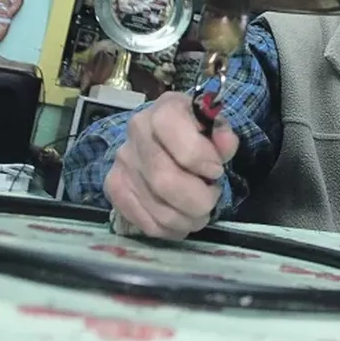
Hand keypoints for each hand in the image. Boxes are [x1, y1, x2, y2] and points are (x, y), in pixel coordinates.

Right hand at [103, 92, 238, 239]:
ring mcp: (122, 162)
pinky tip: (182, 220)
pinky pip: (145, 223)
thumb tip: (225, 143)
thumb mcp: (214, 127)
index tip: (216, 170)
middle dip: (200, 199)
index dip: (204, 163)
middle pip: (166, 181)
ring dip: (189, 219)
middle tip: (212, 197)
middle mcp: (137, 133)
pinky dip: (170, 229)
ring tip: (200, 212)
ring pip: (158, 209)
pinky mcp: (114, 188)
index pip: (183, 144)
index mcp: (166, 110)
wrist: (162, 135)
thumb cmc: (195, 132)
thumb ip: (224, 137)